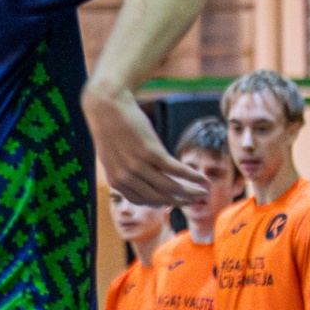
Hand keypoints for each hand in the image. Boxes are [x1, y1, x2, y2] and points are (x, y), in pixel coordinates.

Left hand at [82, 81, 208, 206]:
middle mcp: (126, 178)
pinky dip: (191, 176)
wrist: (106, 106)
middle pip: (159, 198)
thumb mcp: (115, 156)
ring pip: (169, 187)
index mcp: (116, 182)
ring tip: (203, 194)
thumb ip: (127, 171)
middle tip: (195, 202)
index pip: (143, 201)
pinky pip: (175, 170)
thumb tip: (146, 179)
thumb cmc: (112, 129)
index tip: (176, 202)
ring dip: (190, 192)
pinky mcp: (150, 152)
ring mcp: (137, 166)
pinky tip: (203, 180)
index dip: (162, 203)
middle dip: (180, 202)